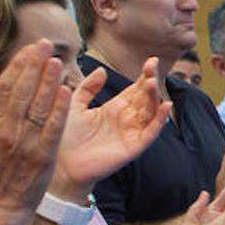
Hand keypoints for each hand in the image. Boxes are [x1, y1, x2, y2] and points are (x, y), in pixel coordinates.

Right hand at [0, 40, 71, 217]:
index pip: (5, 87)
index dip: (19, 65)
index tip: (30, 49)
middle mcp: (6, 130)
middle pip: (22, 91)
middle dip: (34, 65)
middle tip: (46, 44)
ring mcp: (25, 143)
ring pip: (38, 106)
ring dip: (49, 81)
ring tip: (57, 61)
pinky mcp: (43, 157)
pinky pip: (53, 128)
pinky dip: (59, 109)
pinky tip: (67, 91)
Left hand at [51, 59, 168, 200]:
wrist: (59, 164)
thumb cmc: (64, 136)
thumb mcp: (75, 105)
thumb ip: (88, 88)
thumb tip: (102, 70)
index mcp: (114, 108)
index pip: (135, 89)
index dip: (144, 75)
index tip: (151, 60)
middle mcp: (126, 120)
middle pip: (145, 97)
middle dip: (150, 81)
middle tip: (152, 66)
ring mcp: (131, 133)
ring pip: (150, 112)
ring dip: (154, 97)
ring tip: (152, 82)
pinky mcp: (133, 147)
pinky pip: (151, 133)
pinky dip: (159, 120)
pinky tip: (165, 106)